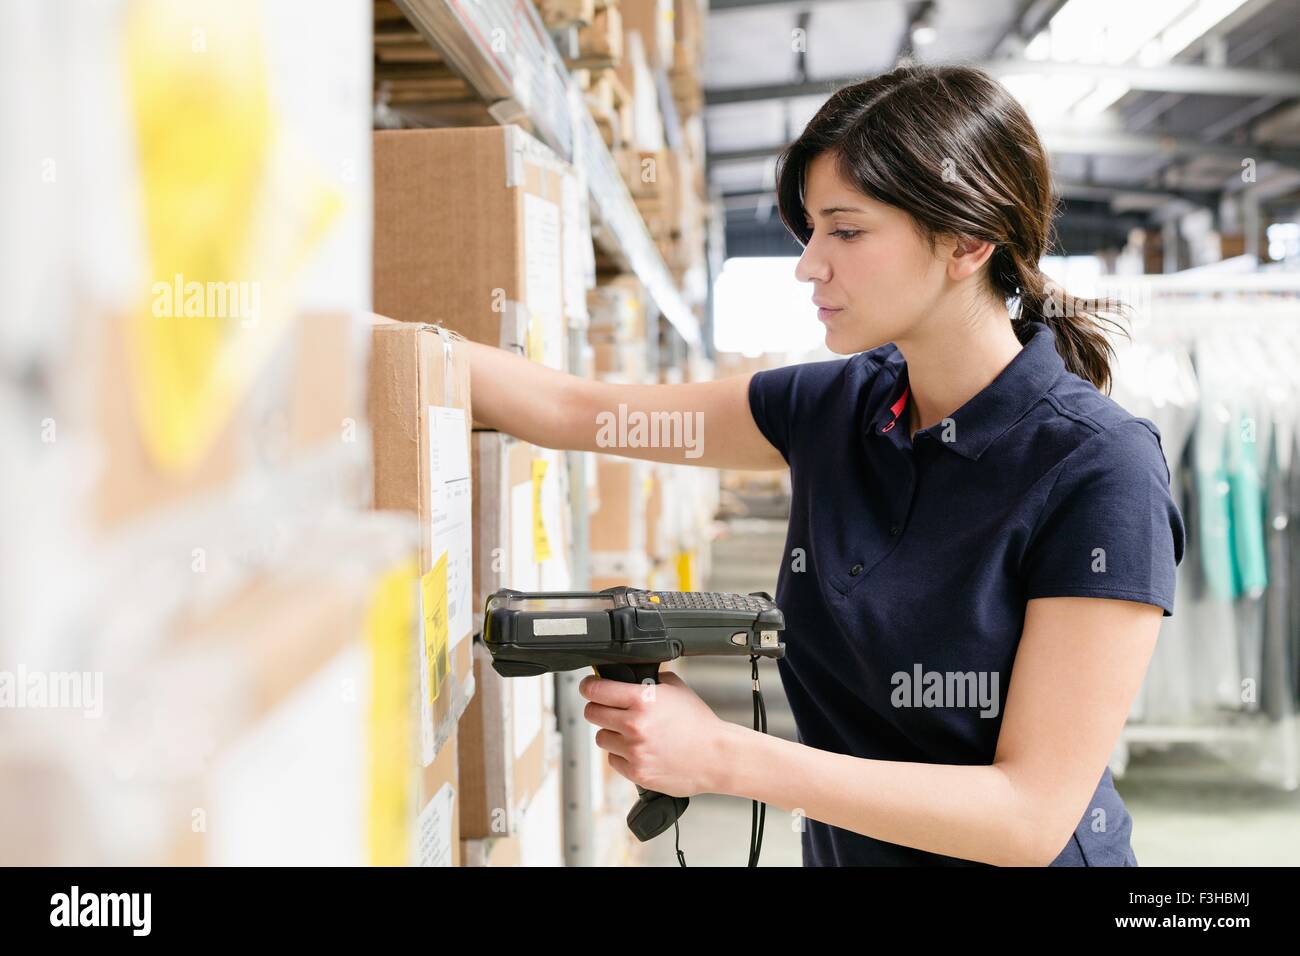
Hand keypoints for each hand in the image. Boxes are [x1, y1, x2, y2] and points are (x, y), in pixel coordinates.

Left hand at [579, 669, 728, 797]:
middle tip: (609, 709)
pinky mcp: (636, 772)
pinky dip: (622, 755)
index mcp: (642, 700)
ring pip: (601, 738)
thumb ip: (649, 681)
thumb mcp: (676, 689)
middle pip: (592, 713)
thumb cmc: (699, 724)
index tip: (588, 686)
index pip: (596, 690)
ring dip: (611, 734)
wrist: (716, 757)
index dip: (589, 686)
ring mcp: (634, 750)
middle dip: (598, 708)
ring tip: (631, 733)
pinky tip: (640, 750)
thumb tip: (630, 676)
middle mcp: (634, 725)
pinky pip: (614, 760)